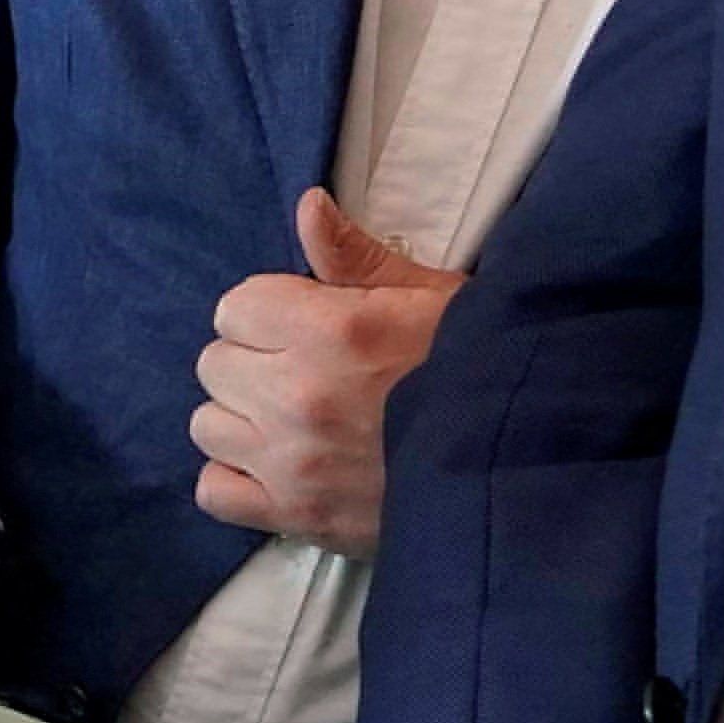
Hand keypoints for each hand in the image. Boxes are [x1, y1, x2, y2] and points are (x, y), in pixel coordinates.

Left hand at [192, 192, 467, 555]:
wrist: (516, 462)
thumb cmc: (476, 370)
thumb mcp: (431, 297)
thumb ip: (356, 256)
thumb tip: (306, 207)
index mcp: (332, 330)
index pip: (235, 307)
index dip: (267, 313)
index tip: (300, 326)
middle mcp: (298, 395)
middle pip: (215, 364)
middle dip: (253, 363)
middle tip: (302, 375)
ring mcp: (291, 460)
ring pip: (207, 425)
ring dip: (242, 420)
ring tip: (291, 424)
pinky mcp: (293, 515)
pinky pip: (214, 490)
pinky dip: (235, 479)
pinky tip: (274, 468)